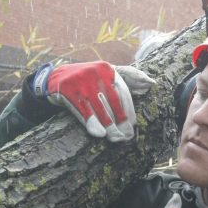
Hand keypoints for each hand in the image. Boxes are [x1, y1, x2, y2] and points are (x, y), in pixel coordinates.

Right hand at [32, 62, 153, 141]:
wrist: (56, 78)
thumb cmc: (88, 79)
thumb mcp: (108, 74)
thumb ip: (130, 76)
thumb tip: (152, 83)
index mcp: (108, 69)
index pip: (123, 92)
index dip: (129, 111)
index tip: (132, 126)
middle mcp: (95, 73)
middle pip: (113, 102)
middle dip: (121, 121)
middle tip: (126, 136)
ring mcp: (81, 82)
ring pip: (99, 108)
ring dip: (109, 126)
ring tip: (115, 138)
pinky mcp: (68, 91)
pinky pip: (83, 111)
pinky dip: (93, 124)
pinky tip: (100, 134)